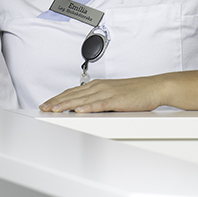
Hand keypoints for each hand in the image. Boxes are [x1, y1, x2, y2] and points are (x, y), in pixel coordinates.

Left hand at [39, 76, 166, 112]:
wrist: (154, 87)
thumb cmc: (136, 92)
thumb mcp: (112, 95)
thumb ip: (98, 101)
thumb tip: (84, 109)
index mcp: (98, 86)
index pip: (73, 92)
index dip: (58, 98)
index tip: (47, 104)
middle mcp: (100, 87)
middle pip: (73, 95)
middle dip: (57, 102)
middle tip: (43, 108)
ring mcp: (108, 92)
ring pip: (83, 99)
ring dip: (67, 105)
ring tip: (54, 110)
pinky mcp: (117, 100)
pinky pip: (99, 104)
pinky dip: (88, 107)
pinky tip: (79, 110)